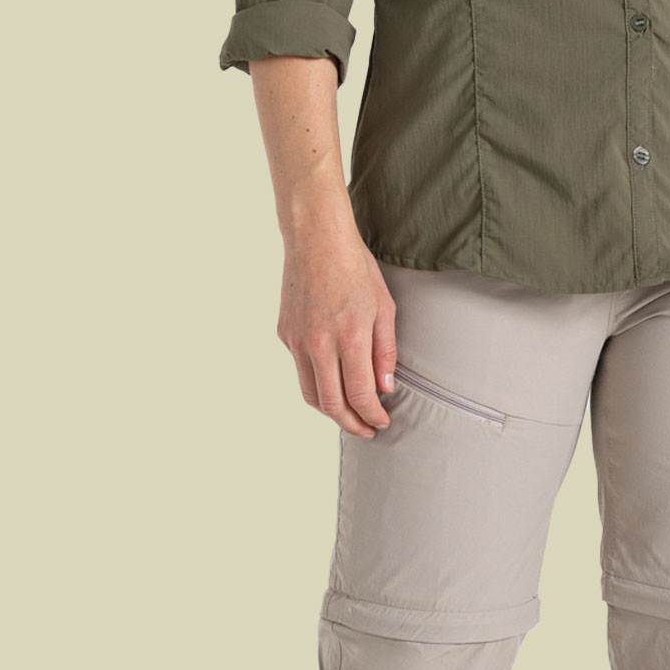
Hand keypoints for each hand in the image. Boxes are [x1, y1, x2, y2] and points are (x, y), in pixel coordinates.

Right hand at [278, 219, 397, 436]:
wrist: (316, 239)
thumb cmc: (356, 268)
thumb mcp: (384, 308)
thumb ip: (385, 352)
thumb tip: (384, 388)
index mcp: (350, 338)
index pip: (360, 396)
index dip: (372, 416)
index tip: (381, 422)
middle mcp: (319, 345)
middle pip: (332, 404)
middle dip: (351, 423)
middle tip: (366, 430)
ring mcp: (297, 341)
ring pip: (311, 393)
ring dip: (330, 410)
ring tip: (348, 414)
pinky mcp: (284, 334)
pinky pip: (300, 369)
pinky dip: (317, 381)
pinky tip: (332, 378)